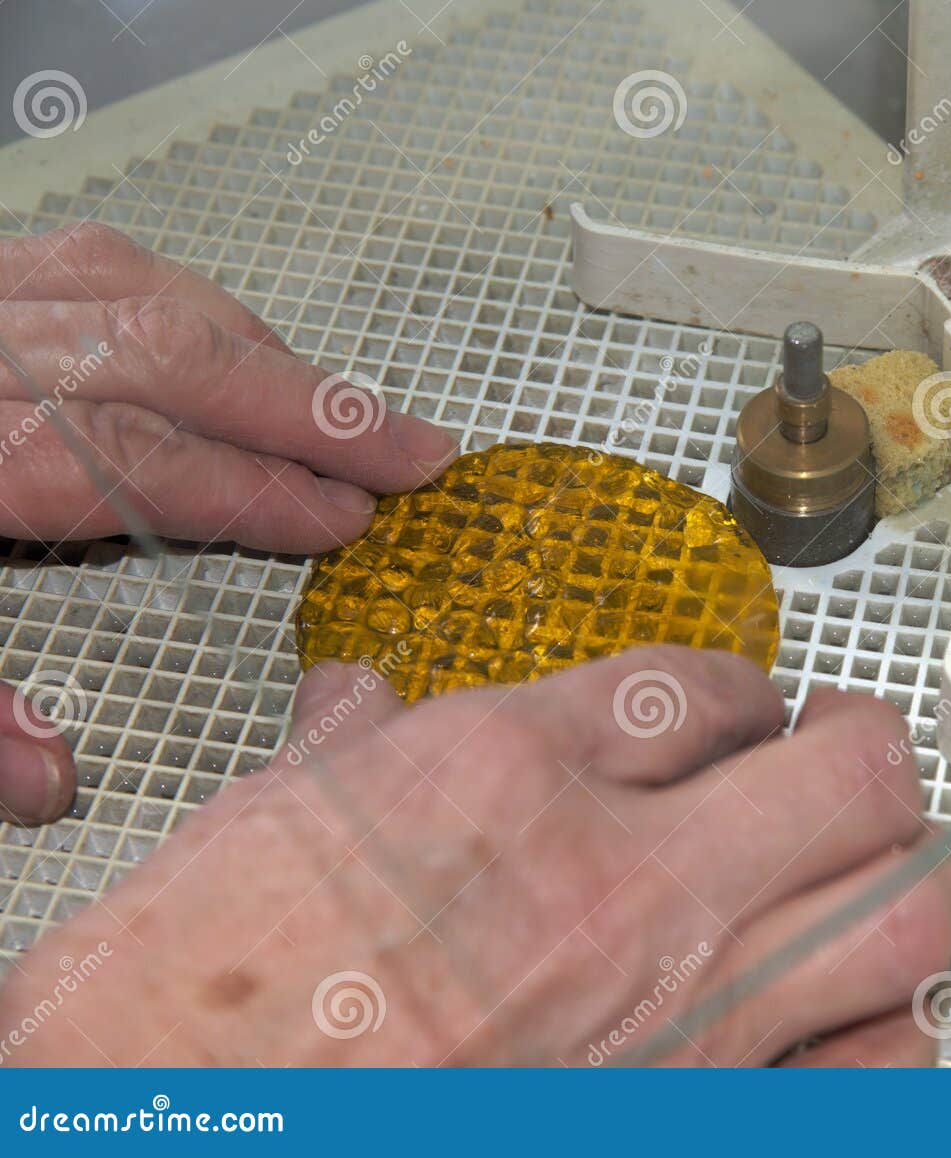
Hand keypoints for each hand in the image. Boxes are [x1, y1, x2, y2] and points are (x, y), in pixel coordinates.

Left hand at [0, 222, 459, 825]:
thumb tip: (50, 780)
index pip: (132, 459)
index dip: (257, 489)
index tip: (348, 520)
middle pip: (162, 355)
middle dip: (307, 407)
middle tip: (412, 454)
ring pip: (135, 291)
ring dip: (255, 351)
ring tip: (340, 408)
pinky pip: (86, 259)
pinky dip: (176, 297)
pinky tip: (224, 338)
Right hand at [0, 647, 950, 1065]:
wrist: (169, 1129)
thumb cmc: (187, 1005)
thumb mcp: (264, 824)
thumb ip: (355, 750)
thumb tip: (364, 708)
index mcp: (505, 771)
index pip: (704, 684)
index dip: (749, 691)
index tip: (748, 713)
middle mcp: (616, 882)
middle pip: (855, 775)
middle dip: (876, 751)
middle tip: (858, 751)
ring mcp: (674, 1017)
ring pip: (902, 917)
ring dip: (906, 885)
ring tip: (875, 874)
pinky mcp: (691, 1122)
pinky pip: (869, 1073)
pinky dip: (882, 1036)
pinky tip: (849, 1020)